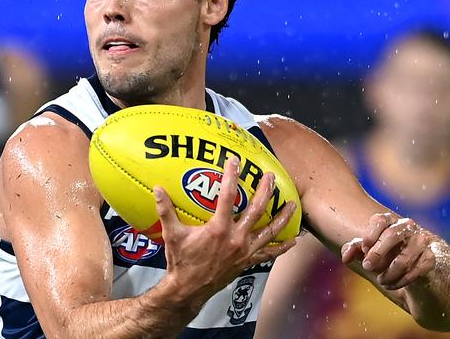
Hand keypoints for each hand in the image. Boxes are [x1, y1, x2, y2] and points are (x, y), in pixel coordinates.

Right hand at [154, 157, 296, 305]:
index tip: (235, 161)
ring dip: (282, 216)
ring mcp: (244, 251)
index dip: (231, 176)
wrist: (188, 289)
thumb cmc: (181, 260)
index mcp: (218, 229)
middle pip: (256, 210)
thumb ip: (165, 210)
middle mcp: (236, 238)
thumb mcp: (172, 233)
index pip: (227, 196)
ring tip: (292, 203)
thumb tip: (157, 188)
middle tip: (270, 176)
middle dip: (265, 191)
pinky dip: (281, 248)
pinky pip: (268, 254)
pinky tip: (293, 241)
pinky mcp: (247, 262)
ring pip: (269, 231)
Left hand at [341, 213, 436, 289]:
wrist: (410, 267)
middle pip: (391, 236)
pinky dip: (401, 281)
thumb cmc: (383, 253)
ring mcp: (421, 241)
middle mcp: (407, 226)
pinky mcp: (430, 257)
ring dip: (389, 273)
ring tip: (380, 281)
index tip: (364, 249)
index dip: (370, 235)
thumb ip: (353, 249)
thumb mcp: (365, 251)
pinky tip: (392, 285)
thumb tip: (345, 258)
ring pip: (403, 258)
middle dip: (376, 254)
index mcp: (389, 220)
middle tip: (366, 267)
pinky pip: (416, 271)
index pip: (379, 220)